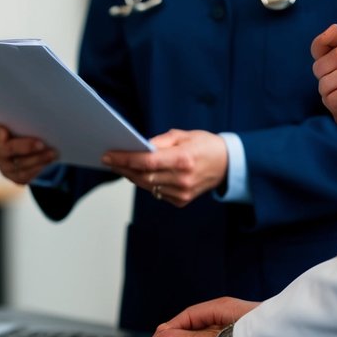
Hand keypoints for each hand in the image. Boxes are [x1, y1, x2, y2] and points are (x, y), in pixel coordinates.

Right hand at [0, 125, 57, 184]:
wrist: (27, 150)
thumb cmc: (24, 131)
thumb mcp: (21, 125)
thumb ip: (24, 123)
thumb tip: (40, 119)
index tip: (5, 132)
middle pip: (7, 150)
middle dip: (25, 147)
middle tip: (41, 144)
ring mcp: (4, 166)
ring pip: (19, 165)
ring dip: (37, 159)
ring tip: (52, 154)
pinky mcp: (14, 177)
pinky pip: (25, 176)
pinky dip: (38, 169)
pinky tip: (49, 163)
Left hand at [101, 129, 227, 206]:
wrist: (228, 164)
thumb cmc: (205, 145)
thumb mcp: (184, 135)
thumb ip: (160, 141)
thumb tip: (139, 147)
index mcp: (183, 159)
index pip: (146, 162)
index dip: (124, 159)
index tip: (108, 155)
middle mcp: (182, 179)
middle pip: (143, 176)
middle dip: (123, 168)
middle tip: (109, 160)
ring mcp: (182, 193)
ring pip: (147, 186)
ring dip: (130, 176)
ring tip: (118, 166)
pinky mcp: (182, 201)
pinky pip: (156, 192)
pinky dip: (145, 183)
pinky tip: (137, 174)